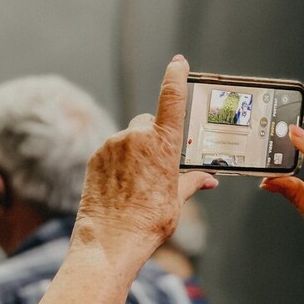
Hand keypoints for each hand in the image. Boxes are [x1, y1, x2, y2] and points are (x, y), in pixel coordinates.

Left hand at [73, 56, 217, 259]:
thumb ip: (191, 182)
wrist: (111, 241)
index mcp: (162, 144)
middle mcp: (135, 137)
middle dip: (154, 137)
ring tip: (137, 183)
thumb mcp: (177, 200)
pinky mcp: (96, 156)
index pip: (171, 99)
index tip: (178, 63)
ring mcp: (112, 145)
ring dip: (135, 151)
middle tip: (158, 164)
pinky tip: (121, 185)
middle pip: (148, 123)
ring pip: (128, 138)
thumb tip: (208, 179)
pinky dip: (118, 161)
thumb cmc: (148, 222)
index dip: (175, 77)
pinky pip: (112, 150)